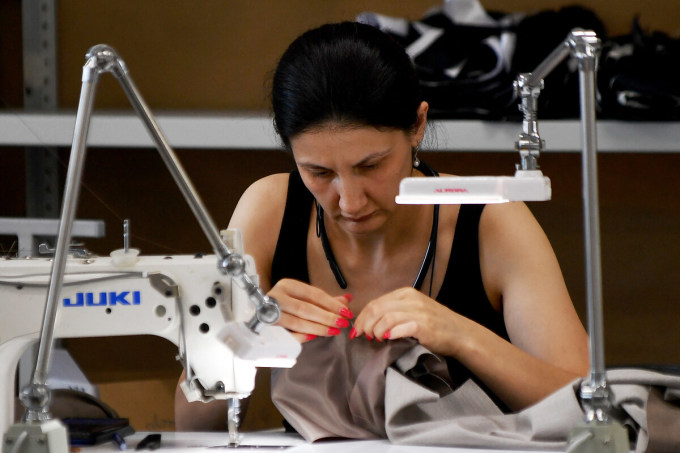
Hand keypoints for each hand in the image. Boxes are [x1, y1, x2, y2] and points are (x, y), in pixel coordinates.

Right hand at [269, 278, 353, 342]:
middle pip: (306, 308)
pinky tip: (314, 336)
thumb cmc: (287, 306)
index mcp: (287, 286)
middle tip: (342, 323)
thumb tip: (349, 299)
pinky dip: (302, 336)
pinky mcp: (267, 329)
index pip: (313, 293)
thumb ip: (326, 300)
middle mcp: (277, 297)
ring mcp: (270, 314)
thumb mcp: (304, 299)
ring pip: (297, 322)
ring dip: (318, 327)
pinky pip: (288, 334)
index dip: (331, 303)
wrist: (260, 316)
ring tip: (334, 331)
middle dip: (327, 317)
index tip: (346, 311)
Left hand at [351, 287, 468, 356]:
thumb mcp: (413, 310)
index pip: (375, 302)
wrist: (459, 333)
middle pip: (377, 308)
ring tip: (375, 339)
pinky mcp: (423, 326)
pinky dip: (389, 333)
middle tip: (361, 336)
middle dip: (365, 324)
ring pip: (385, 317)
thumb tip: (368, 322)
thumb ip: (394, 311)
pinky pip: (400, 327)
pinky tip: (386, 339)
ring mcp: (418, 312)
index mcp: (406, 293)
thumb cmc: (434, 324)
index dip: (362, 316)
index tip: (356, 329)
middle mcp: (411, 299)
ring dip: (375, 330)